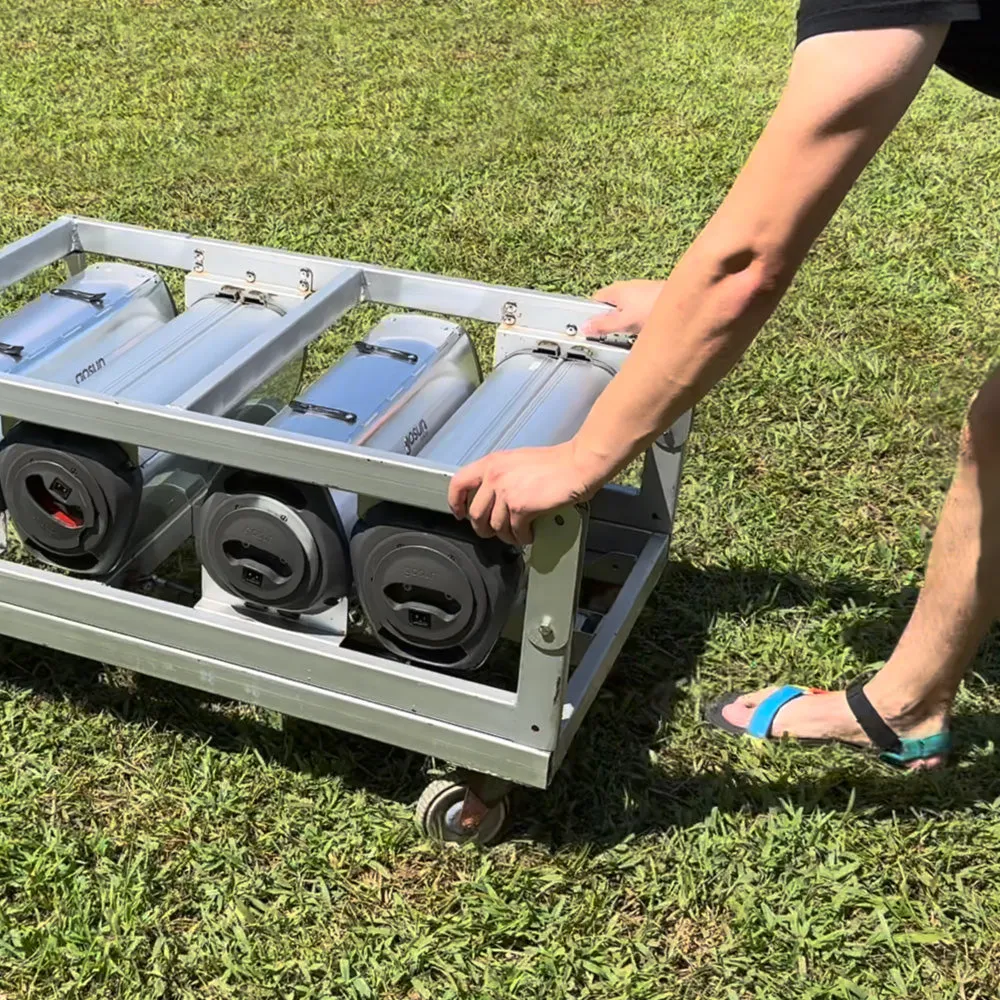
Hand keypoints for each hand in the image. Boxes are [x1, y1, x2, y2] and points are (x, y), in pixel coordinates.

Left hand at [448, 442, 601, 545]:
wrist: (576, 465)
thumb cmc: (555, 463)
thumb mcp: (517, 462)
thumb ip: (500, 477)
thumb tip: (493, 499)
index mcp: (491, 463)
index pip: (458, 484)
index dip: (456, 503)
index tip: (461, 514)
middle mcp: (494, 476)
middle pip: (475, 514)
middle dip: (484, 529)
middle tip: (494, 532)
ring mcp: (506, 492)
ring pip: (495, 527)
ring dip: (506, 536)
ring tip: (518, 534)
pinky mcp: (520, 507)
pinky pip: (515, 532)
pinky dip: (522, 537)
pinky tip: (529, 534)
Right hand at [581, 279, 664, 338]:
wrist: (684, 301)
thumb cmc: (653, 307)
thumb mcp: (623, 322)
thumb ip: (603, 325)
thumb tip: (585, 327)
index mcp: (617, 289)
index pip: (595, 299)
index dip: (591, 313)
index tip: (592, 327)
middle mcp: (628, 286)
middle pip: (612, 304)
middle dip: (611, 319)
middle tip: (614, 332)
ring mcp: (642, 290)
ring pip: (627, 307)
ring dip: (627, 319)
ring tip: (633, 331)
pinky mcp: (655, 296)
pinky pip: (641, 308)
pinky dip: (641, 318)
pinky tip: (647, 326)